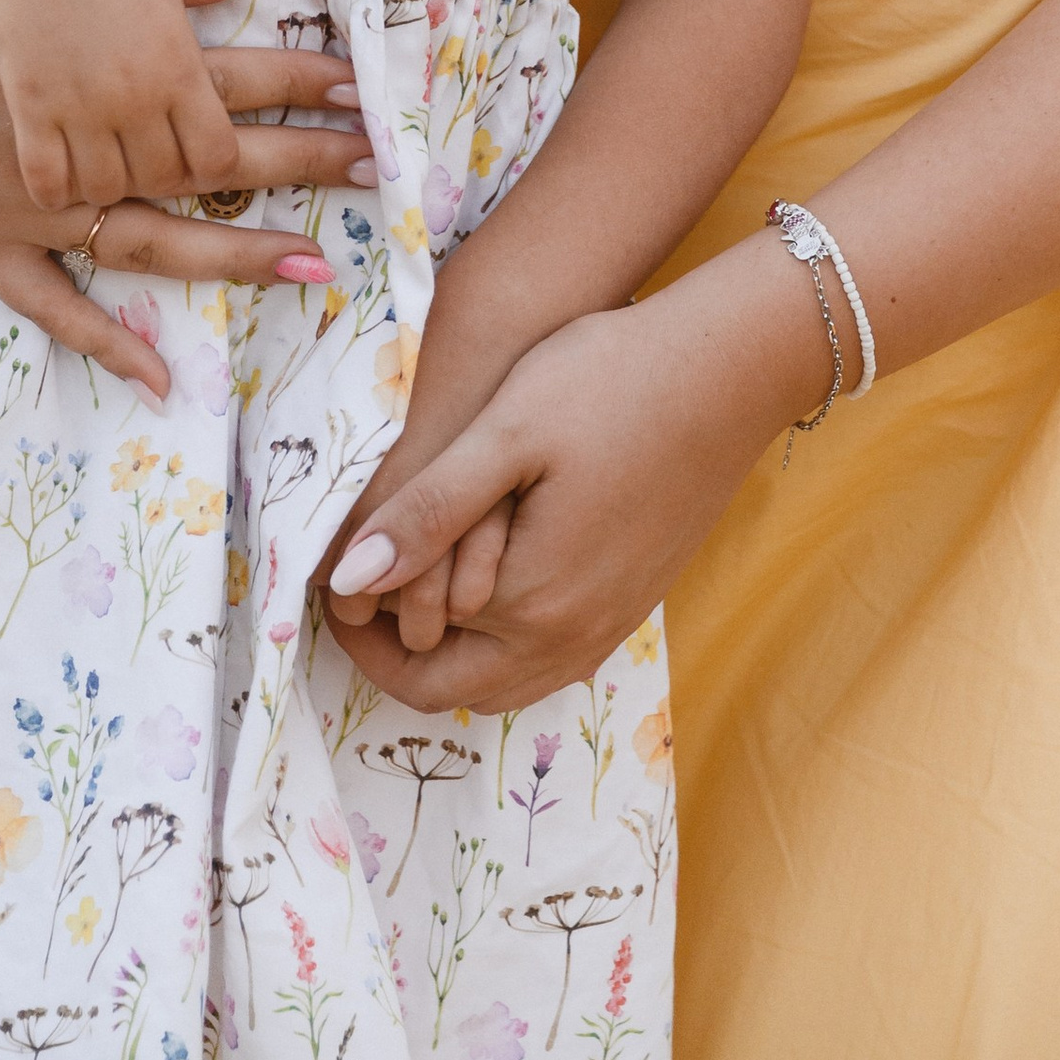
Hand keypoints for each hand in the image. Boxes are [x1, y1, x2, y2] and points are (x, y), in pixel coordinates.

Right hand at [0, 0, 262, 210]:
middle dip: (159, 177)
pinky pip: (49, 180)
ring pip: (106, 188)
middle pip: (164, 179)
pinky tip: (54, 169)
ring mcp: (82, 106)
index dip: (209, 163)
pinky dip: (55, 185)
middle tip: (145, 160)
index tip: (194, 151)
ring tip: (100, 165)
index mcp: (179, 63)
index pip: (217, 158)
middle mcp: (137, 95)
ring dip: (107, 184)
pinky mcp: (30, 109)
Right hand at [0, 0, 373, 404]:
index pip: (237, 87)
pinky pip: (52, 299)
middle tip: (382, 179)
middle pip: (217, 163)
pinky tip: (160, 376)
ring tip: (310, 267)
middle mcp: (88, 138)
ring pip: (154, 236)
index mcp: (110, 69)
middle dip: (304, 167)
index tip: (374, 102)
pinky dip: (106, 340)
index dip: (310, 92)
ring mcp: (36, 193)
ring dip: (233, 251)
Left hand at [322, 244, 823, 708]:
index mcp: (531, 604)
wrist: (730, 370)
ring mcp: (608, 627)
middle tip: (360, 578)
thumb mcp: (505, 433)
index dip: (355, 624)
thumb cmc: (612, 380)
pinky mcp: (631, 604)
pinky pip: (544, 657)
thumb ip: (425, 513)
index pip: (411, 657)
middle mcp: (571, 638)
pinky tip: (481, 568)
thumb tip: (345, 582)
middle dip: (392, 648)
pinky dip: (497, 637)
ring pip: (499, 681)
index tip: (329, 571)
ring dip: (446, 647)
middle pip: (449, 689)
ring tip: (412, 571)